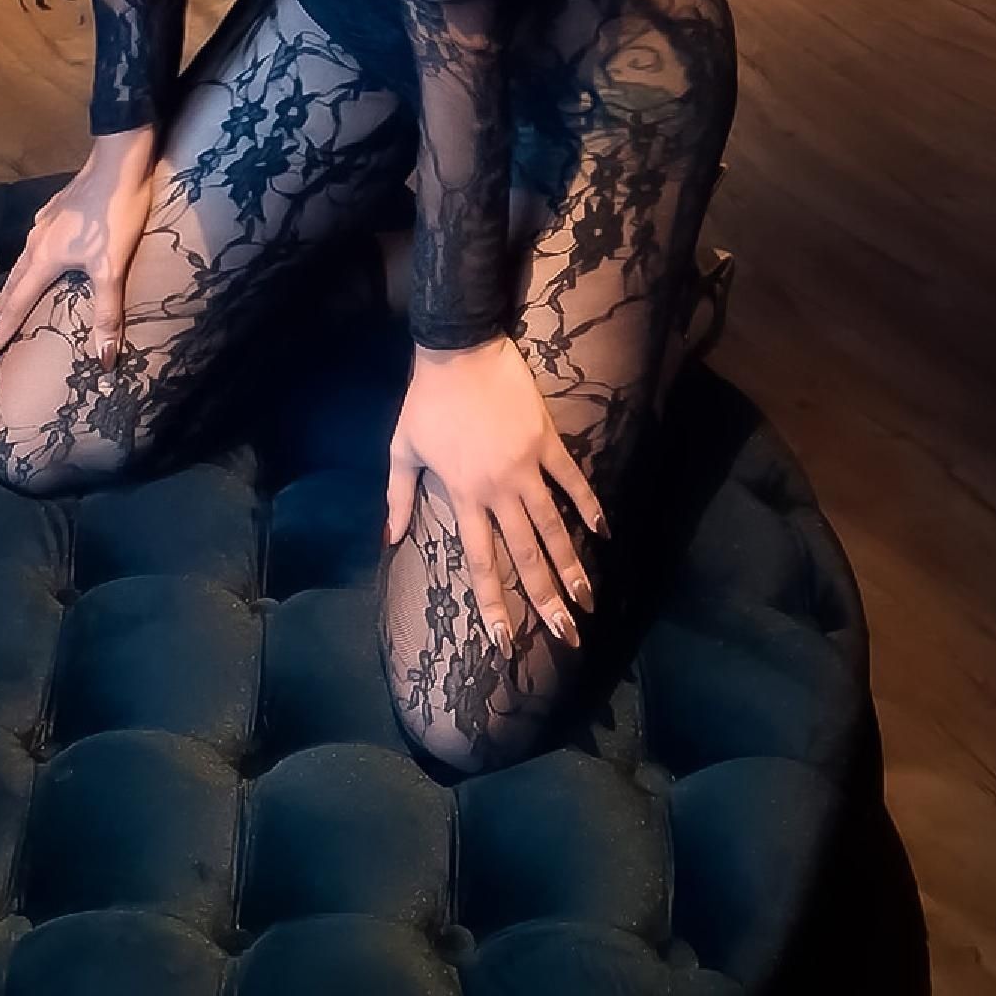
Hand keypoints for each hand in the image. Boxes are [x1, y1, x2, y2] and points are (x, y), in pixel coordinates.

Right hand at [0, 145, 157, 368]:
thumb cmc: (114, 215)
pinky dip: (29, 258)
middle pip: (13, 282)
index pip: (18, 304)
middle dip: (1, 307)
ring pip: (22, 260)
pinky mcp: (58, 207)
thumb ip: (107, 312)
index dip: (1, 331)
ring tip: (4, 296)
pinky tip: (36, 251)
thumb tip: (104, 359)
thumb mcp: (112, 267)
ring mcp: (46, 222)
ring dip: (13, 282)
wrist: (119, 163)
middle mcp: (37, 241)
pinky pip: (36, 241)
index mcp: (44, 259)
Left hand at [385, 332, 608, 652]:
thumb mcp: (402, 450)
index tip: (508, 644)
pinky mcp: (547, 441)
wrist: (458, 351)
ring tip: (589, 599)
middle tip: (568, 637)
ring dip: (572, 566)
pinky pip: (572, 480)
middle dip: (547, 601)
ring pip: (554, 527)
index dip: (495, 605)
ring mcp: (526, 466)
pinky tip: (604, 532)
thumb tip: (390, 539)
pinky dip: (589, 505)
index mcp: (463, 496)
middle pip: (527, 556)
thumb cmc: (426, 401)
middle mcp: (497, 490)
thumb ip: (399, 498)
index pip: (482, 563)